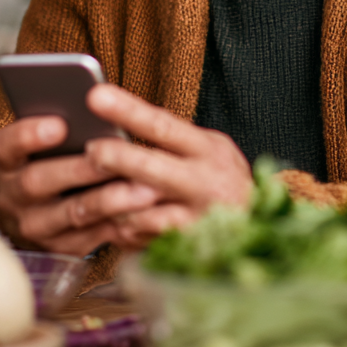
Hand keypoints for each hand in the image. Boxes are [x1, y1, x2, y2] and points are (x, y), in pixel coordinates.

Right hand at [0, 116, 161, 255]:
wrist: (45, 205)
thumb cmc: (57, 154)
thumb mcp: (50, 136)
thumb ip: (66, 122)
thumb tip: (98, 101)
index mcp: (6, 160)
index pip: (8, 145)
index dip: (30, 135)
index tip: (60, 124)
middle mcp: (13, 195)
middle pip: (39, 182)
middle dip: (80, 169)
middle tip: (115, 154)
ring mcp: (35, 225)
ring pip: (72, 213)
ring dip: (111, 200)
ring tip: (146, 189)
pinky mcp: (62, 247)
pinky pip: (93, 237)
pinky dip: (121, 223)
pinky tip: (148, 213)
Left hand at [84, 83, 252, 248]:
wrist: (257, 228)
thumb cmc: (220, 179)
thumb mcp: (208, 148)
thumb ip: (172, 139)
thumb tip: (118, 118)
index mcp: (208, 150)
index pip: (163, 126)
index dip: (128, 111)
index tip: (96, 96)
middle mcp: (204, 184)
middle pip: (150, 168)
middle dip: (116, 158)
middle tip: (90, 150)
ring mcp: (194, 221)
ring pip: (139, 211)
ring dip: (109, 200)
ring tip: (89, 190)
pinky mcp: (184, 251)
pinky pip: (140, 239)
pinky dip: (120, 228)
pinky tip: (108, 220)